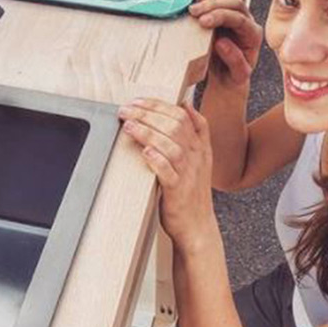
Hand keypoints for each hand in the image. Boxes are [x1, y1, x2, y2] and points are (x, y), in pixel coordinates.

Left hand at [118, 98, 217, 249]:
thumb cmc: (192, 191)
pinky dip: (157, 160)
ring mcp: (189, 173)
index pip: (183, 115)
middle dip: (148, 113)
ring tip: (129, 126)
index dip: (159, 105)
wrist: (198, 225)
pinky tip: (145, 151)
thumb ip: (196, 131)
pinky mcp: (178, 191)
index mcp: (200, 146)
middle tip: (126, 110)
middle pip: (175, 125)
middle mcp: (197, 157)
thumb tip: (185, 104)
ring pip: (171, 145)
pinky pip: (169, 172)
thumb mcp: (200, 157)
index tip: (138, 101)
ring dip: (148, 133)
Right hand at [189, 0, 262, 87]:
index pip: (239, 19)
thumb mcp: (237, 76)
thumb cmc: (232, 75)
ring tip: (197, 1)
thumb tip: (223, 43)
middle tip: (194, 11)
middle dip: (213, 4)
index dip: (220, 16)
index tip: (203, 21)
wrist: (227, 75)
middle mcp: (248, 22)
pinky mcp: (229, 8)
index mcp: (253, 36)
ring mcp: (239, 13)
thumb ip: (234, 61)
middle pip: (236, 2)